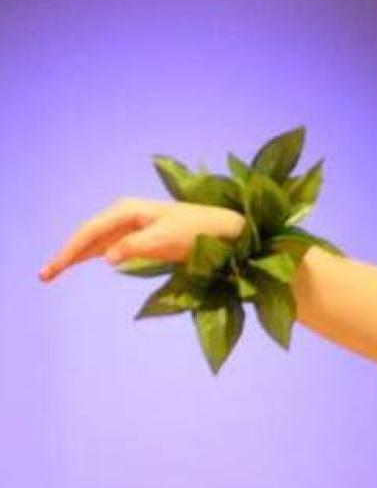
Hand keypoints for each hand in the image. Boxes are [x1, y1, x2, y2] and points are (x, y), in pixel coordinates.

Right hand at [39, 198, 244, 281]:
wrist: (221, 229)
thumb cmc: (196, 233)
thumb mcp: (164, 242)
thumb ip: (133, 248)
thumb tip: (106, 257)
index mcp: (126, 210)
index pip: (89, 232)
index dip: (70, 251)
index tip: (55, 268)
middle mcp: (123, 213)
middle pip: (86, 235)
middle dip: (66, 255)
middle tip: (44, 276)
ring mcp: (130, 223)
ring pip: (94, 240)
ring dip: (74, 255)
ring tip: (53, 273)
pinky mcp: (137, 234)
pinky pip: (105, 244)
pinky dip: (90, 254)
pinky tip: (78, 262)